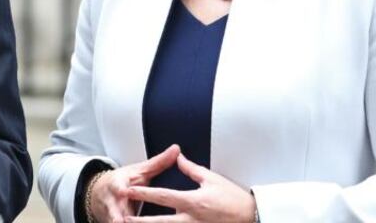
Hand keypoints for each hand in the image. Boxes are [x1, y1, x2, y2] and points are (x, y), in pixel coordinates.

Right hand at [87, 144, 179, 222]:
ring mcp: (111, 214)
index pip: (118, 186)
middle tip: (121, 220)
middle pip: (115, 210)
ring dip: (120, 222)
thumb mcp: (140, 170)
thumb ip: (159, 163)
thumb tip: (176, 149)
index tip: (123, 192)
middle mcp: (112, 201)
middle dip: (117, 216)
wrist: (100, 192)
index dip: (120, 190)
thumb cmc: (124, 181)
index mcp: (118, 184)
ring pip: (115, 221)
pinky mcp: (110, 222)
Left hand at [124, 153, 255, 222]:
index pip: (162, 196)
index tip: (129, 191)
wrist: (252, 217)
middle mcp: (191, 219)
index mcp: (192, 201)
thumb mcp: (212, 179)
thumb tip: (178, 158)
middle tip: (123, 218)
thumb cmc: (233, 198)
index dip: (144, 193)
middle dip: (140, 221)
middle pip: (160, 222)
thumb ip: (191, 169)